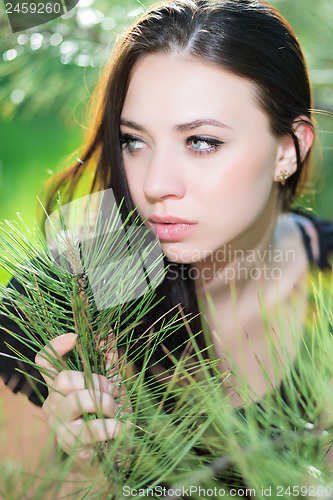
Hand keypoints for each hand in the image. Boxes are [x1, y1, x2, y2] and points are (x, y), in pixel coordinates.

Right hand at [35, 332, 125, 462]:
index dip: (55, 346)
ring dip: (106, 403)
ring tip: (117, 411)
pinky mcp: (68, 445)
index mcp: (60, 385)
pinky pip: (92, 430)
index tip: (75, 337)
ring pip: (77, 402)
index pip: (44, 361)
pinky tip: (120, 428)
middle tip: (112, 391)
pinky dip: (113, 427)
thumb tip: (107, 331)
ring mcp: (58, 425)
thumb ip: (108, 359)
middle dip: (95, 381)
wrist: (111, 452)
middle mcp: (53, 403)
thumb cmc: (108, 413)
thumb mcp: (112, 382)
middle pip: (63, 379)